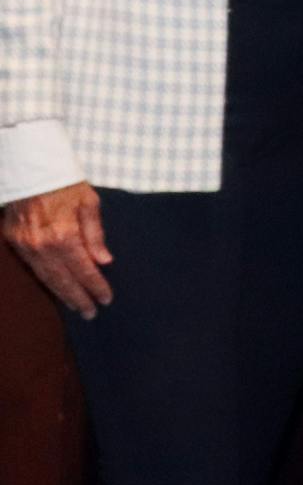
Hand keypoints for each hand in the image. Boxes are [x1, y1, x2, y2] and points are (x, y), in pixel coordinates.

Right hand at [2, 182, 112, 317]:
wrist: (31, 171)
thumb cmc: (66, 184)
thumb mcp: (89, 203)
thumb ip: (95, 234)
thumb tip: (104, 261)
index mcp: (64, 235)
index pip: (83, 270)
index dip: (95, 286)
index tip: (106, 299)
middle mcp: (42, 245)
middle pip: (62, 280)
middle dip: (78, 298)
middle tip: (91, 313)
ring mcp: (25, 245)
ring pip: (45, 277)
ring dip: (61, 294)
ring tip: (76, 306)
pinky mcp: (14, 242)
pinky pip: (31, 268)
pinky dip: (45, 280)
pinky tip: (56, 288)